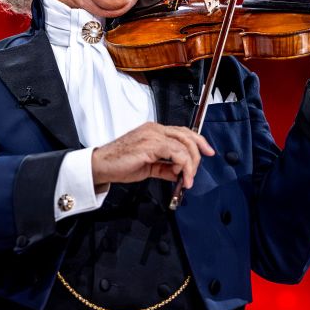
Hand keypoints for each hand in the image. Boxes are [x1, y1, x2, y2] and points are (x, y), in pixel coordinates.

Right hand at [91, 122, 214, 187]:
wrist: (101, 166)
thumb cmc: (120, 164)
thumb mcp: (148, 167)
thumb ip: (165, 168)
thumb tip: (180, 173)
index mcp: (154, 131)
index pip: (182, 132)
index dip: (198, 141)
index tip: (208, 152)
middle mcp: (154, 129)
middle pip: (186, 136)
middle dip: (197, 154)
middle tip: (194, 173)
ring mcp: (152, 135)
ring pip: (183, 145)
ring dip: (190, 165)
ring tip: (187, 180)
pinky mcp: (150, 145)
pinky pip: (175, 153)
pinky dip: (182, 166)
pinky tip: (180, 176)